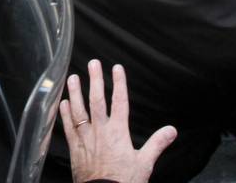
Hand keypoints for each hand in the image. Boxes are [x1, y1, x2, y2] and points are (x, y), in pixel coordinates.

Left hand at [60, 60, 175, 182]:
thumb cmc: (124, 181)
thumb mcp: (145, 163)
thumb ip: (157, 143)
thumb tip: (171, 130)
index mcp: (118, 132)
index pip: (120, 102)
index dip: (119, 83)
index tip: (117, 68)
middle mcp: (100, 131)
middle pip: (97, 101)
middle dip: (95, 80)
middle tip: (93, 63)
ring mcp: (86, 139)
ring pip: (79, 111)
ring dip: (76, 93)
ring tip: (73, 77)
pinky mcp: (75, 149)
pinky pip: (68, 128)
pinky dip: (65, 115)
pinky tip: (63, 103)